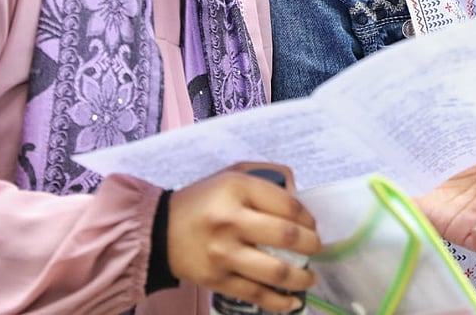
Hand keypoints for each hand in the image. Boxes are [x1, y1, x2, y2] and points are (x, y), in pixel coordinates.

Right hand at [167, 163, 321, 311]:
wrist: (159, 231)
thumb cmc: (204, 200)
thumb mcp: (232, 174)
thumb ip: (268, 176)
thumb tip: (299, 191)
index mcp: (237, 188)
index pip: (287, 203)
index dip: (307, 216)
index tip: (312, 224)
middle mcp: (230, 220)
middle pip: (287, 236)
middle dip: (311, 244)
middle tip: (316, 247)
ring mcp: (223, 254)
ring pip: (275, 271)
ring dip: (301, 277)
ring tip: (311, 277)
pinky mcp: (217, 280)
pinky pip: (256, 294)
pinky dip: (279, 302)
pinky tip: (293, 301)